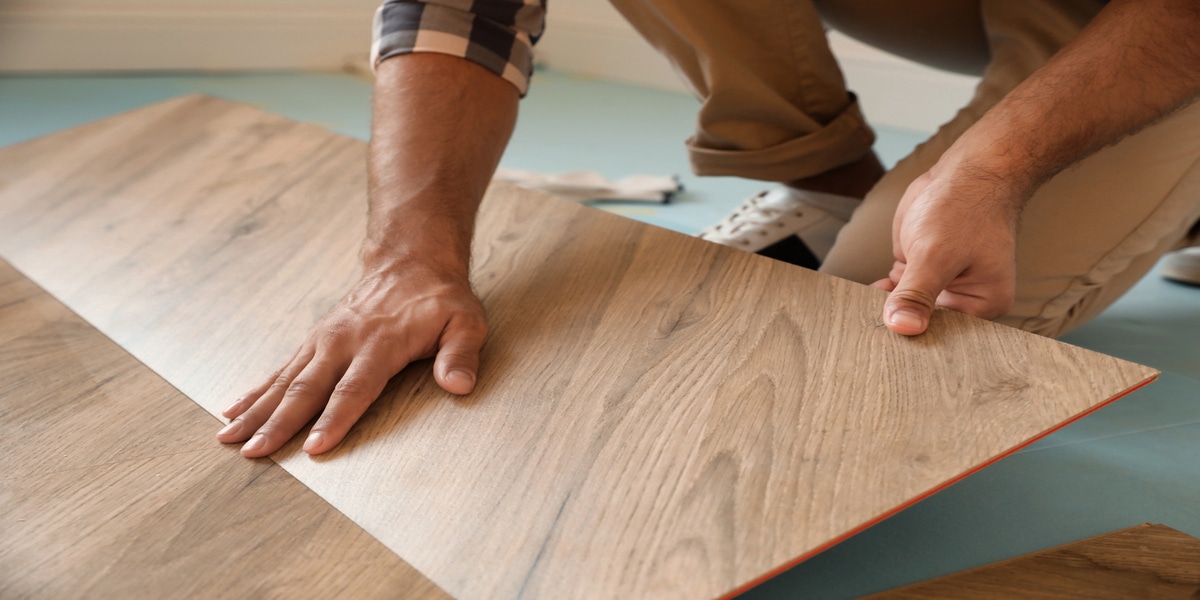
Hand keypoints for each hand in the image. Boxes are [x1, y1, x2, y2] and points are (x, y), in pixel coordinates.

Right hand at [216, 264, 487, 456]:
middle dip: (280, 423)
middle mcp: (344, 342)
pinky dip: (255, 392)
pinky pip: (280, 369)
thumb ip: (461, 354)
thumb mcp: (466, 322)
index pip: (355, 388)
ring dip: (257, 411)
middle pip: (308, 388)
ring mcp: (324, 340)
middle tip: (253, 452)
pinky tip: (233, 412)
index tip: (313, 447)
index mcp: (381, 343)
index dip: (335, 419)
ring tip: (229, 438)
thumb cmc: (441, 299)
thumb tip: (460, 385)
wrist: (410, 261)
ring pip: (285, 381)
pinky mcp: (314, 341)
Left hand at [872, 164, 1018, 334]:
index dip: (915, 342)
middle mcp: (962, 300)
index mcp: (983, 305)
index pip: (945, 337)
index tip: (883, 347)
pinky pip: (895, 292)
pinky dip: (878, 294)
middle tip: (862, 338)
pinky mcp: (919, 272)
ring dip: (882, 312)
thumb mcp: (937, 255)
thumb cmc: (965, 208)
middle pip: (924, 326)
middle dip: (896, 328)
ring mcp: (939, 287)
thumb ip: (917, 293)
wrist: (965, 172)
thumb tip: (901, 327)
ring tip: (854, 321)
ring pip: (906, 309)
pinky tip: (855, 299)